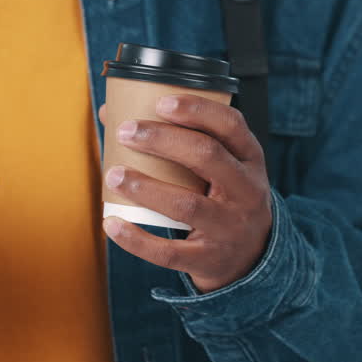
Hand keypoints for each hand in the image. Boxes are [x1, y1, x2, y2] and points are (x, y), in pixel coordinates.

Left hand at [98, 95, 271, 293]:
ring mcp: (230, 227)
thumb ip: (178, 138)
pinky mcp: (209, 259)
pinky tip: (111, 224)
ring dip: (145, 187)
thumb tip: (110, 113)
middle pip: (207, 156)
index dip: (197, 110)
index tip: (160, 102)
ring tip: (113, 174)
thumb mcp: (221, 165)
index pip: (230, 125)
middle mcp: (246, 191)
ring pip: (186, 205)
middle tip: (126, 131)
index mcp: (249, 159)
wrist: (251, 256)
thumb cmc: (223, 196)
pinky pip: (170, 252)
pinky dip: (137, 239)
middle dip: (162, 140)